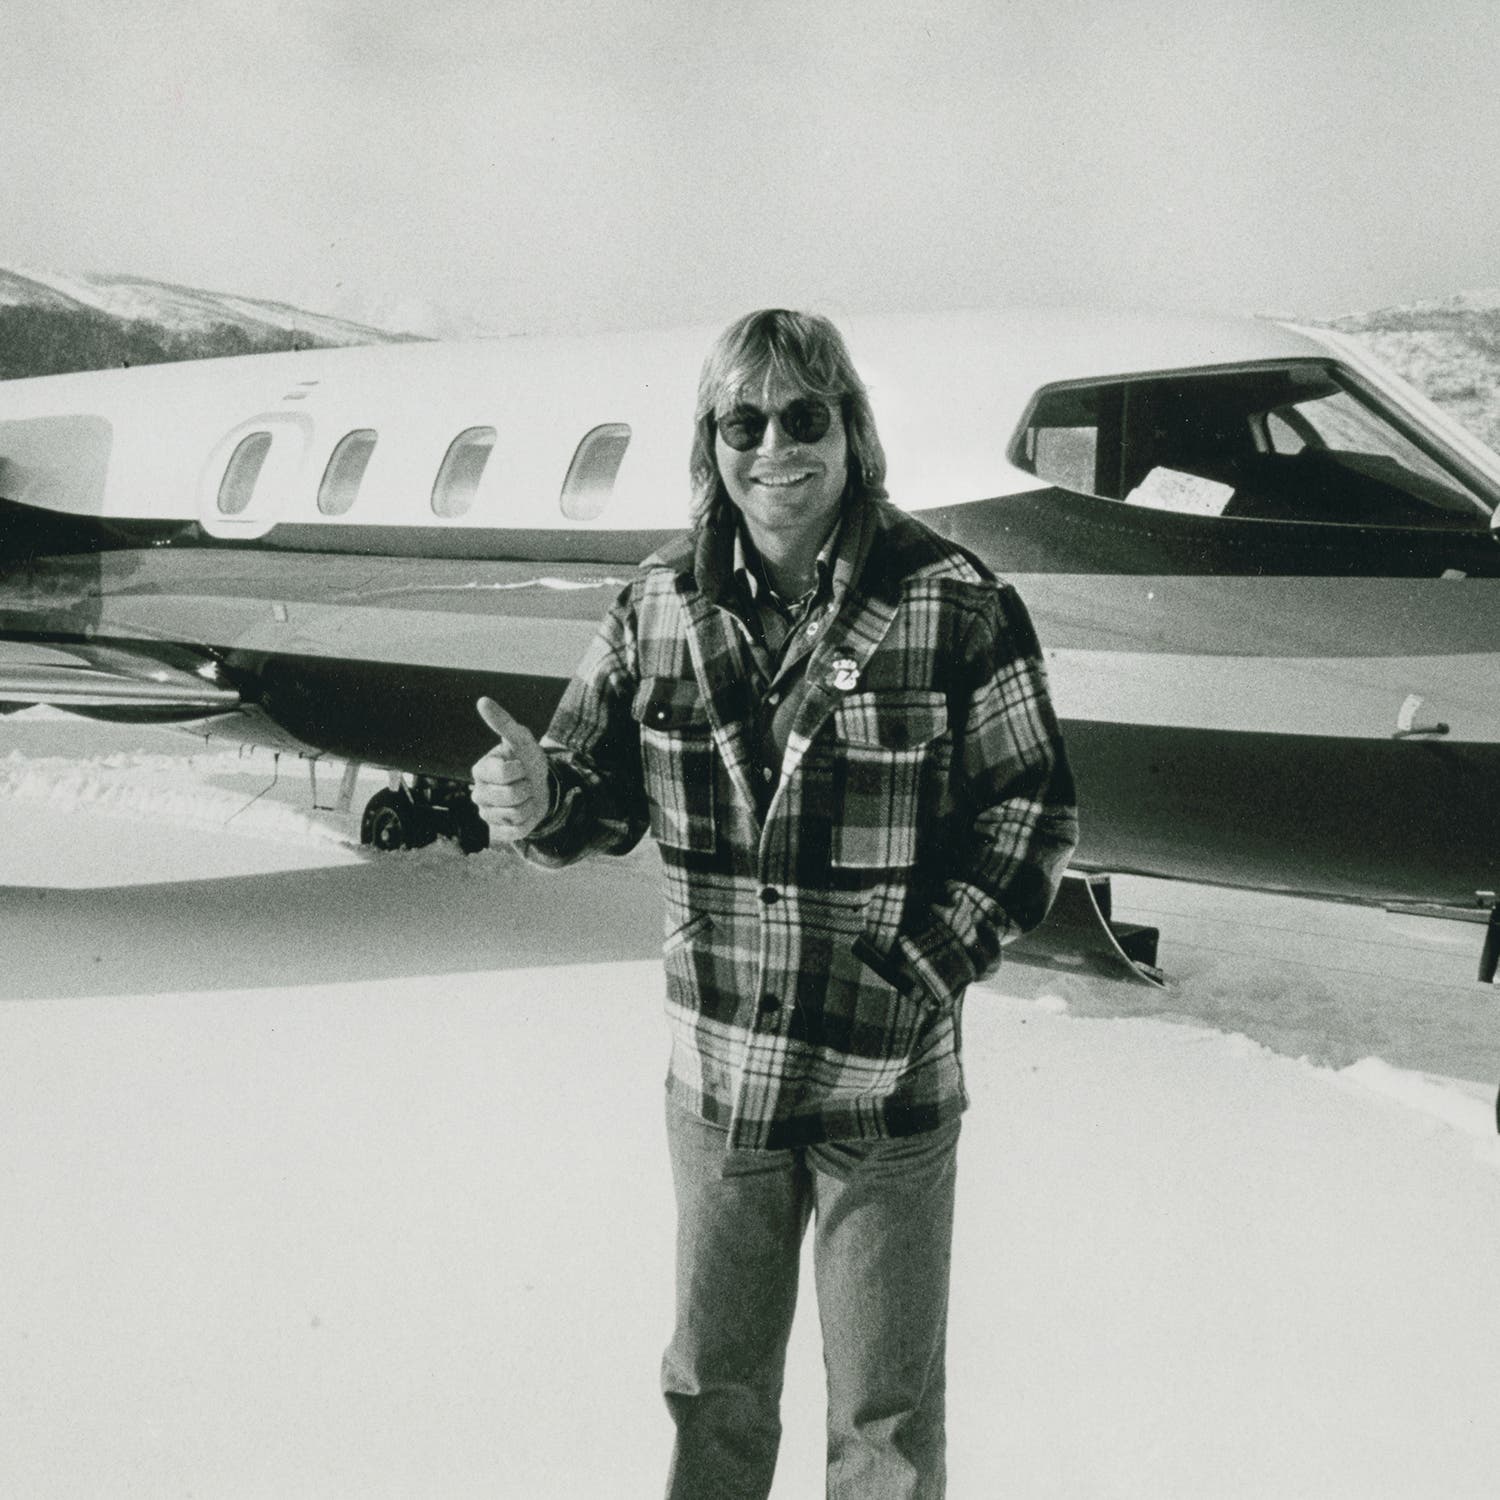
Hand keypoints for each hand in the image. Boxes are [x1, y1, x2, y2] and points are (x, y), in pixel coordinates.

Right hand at [471, 697, 552, 840]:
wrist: (541, 786)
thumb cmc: (527, 760)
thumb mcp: (521, 739)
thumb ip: (502, 722)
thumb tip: (482, 700)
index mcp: (480, 770)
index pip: (506, 773)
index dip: (522, 769)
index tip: (521, 766)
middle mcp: (478, 794)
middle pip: (512, 796)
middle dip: (528, 788)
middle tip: (525, 783)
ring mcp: (486, 815)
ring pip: (515, 815)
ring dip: (530, 804)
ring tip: (525, 797)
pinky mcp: (497, 832)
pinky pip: (517, 831)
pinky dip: (529, 821)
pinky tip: (524, 812)